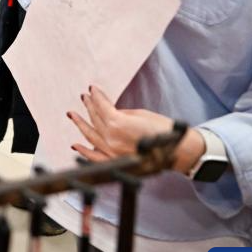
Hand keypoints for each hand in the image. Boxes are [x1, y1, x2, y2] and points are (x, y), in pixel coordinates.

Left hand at [69, 86, 207, 173]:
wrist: (178, 151)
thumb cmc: (163, 130)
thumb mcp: (140, 114)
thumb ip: (120, 113)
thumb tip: (108, 111)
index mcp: (117, 124)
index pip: (101, 107)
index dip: (96, 96)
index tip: (92, 89)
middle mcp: (111, 139)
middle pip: (96, 120)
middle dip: (89, 106)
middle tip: (84, 97)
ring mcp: (112, 152)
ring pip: (91, 136)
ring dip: (81, 124)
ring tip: (72, 114)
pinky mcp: (116, 162)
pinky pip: (95, 157)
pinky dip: (84, 151)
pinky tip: (75, 144)